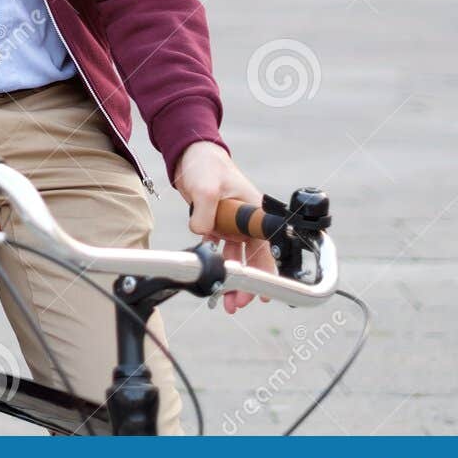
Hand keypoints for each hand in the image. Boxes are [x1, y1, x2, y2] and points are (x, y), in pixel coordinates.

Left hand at [173, 140, 276, 314]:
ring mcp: (233, 223)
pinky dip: (216, 260)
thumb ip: (205, 214)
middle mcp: (247, 220)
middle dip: (247, 282)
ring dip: (231, 276)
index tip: (265, 293)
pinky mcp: (218, 223)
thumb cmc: (207, 165)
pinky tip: (210, 271)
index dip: (267, 272)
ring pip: (236, 257)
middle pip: (253, 258)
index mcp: (254, 212)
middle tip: (238, 302)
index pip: (267, 247)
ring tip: (224, 298)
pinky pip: (219, 247)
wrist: (190, 155)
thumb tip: (201, 233)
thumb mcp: (207, 188)